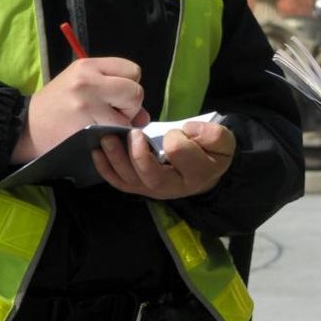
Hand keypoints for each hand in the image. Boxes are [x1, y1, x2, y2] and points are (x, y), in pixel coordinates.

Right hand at [12, 57, 149, 163]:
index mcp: (88, 65)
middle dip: (130, 105)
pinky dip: (116, 134)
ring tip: (102, 122)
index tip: (115, 95)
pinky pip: (119, 130)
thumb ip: (117, 94)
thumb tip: (145, 116)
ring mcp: (87, 102)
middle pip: (136, 90)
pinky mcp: (86, 123)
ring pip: (131, 112)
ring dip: (124, 122)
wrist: (27, 127)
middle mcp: (88, 80)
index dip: (130, 84)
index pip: (133, 70)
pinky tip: (99, 133)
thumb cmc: (60, 106)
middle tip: (111, 111)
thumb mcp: (85, 88)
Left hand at [92, 120, 235, 199]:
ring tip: (107, 138)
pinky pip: (120, 183)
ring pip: (132, 180)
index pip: (180, 154)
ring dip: (116, 159)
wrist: (207, 170)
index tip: (181, 130)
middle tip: (133, 133)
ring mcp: (154, 190)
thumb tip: (185, 130)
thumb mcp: (223, 141)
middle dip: (138, 155)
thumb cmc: (213, 153)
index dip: (177, 137)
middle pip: (151, 176)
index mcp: (198, 173)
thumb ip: (211, 134)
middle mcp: (174, 187)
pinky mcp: (141, 188)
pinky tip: (96, 153)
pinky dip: (106, 169)